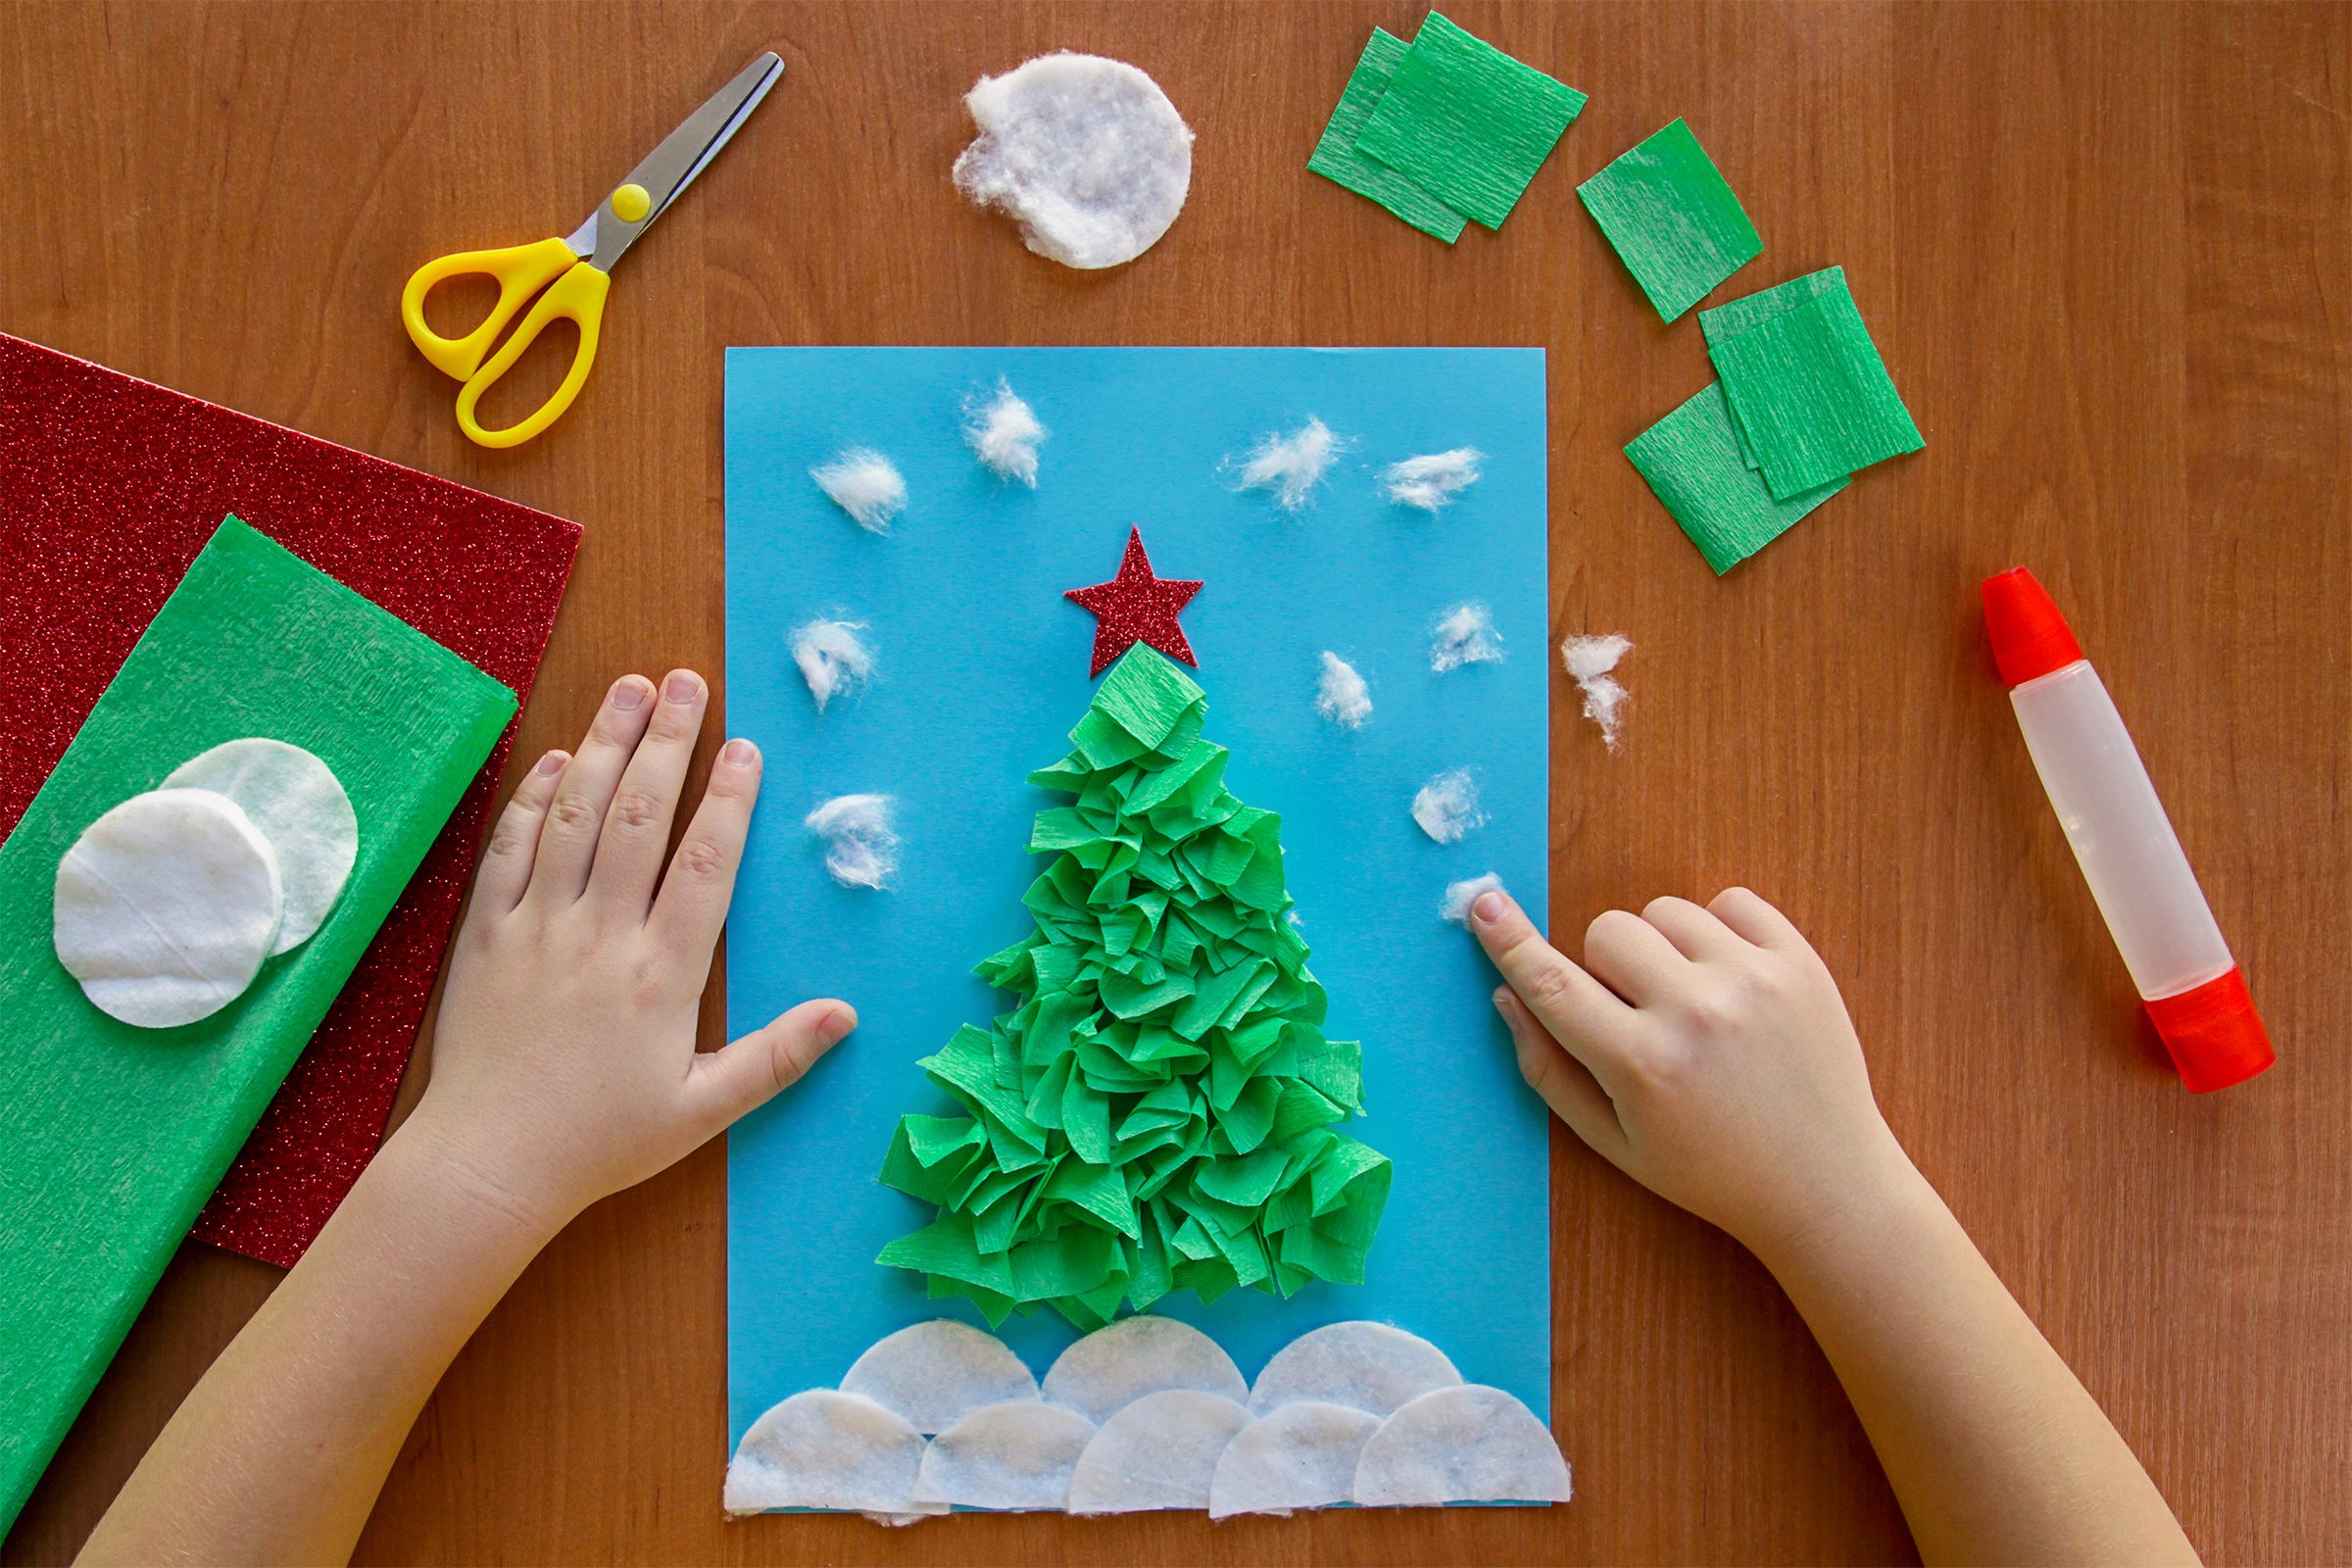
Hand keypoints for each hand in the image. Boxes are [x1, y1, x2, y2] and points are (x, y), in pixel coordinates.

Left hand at [398, 670, 854, 1237]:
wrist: (487, 1163)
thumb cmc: (601, 1141)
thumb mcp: (703, 1111)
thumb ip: (776, 1058)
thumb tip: (846, 1014)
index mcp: (661, 974)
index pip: (704, 865)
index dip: (728, 800)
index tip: (745, 748)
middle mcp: (601, 934)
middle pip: (639, 815)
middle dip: (667, 741)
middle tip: (687, 683)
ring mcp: (537, 927)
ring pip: (575, 816)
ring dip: (604, 744)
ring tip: (629, 688)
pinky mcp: (486, 933)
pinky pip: (510, 849)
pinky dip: (533, 798)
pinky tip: (556, 759)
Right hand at [1468, 886, 1909, 1260]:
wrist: (1827, 1184)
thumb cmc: (1709, 1171)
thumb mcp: (1614, 1143)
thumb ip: (1549, 1069)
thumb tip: (1506, 996)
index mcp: (1642, 1065)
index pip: (1554, 983)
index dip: (1510, 942)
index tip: (1484, 904)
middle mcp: (1696, 1014)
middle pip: (1608, 930)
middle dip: (1608, 966)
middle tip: (1640, 1016)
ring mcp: (1754, 981)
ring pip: (1666, 910)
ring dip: (1663, 947)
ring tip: (1692, 1003)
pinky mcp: (1800, 962)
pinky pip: (1732, 900)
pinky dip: (1719, 930)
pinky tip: (1729, 981)